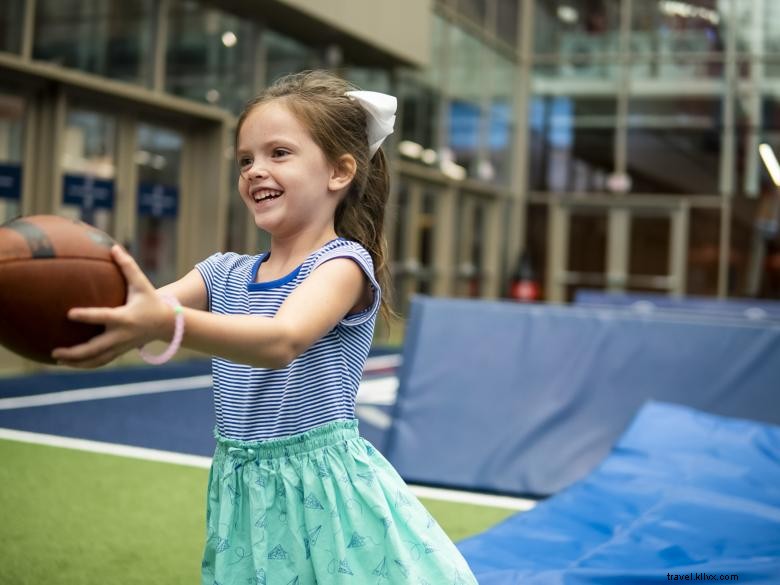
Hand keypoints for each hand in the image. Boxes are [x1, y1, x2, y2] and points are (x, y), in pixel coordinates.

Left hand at [52, 245, 173, 367]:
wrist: (167, 324)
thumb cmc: (151, 300)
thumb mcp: (142, 283)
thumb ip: (128, 266)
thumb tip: (114, 247)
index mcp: (125, 317)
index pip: (103, 317)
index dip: (86, 316)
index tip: (69, 314)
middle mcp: (122, 335)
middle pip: (96, 348)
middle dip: (75, 352)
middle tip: (55, 350)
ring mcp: (121, 346)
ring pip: (97, 359)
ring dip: (77, 363)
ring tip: (57, 359)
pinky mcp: (120, 352)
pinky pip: (101, 361)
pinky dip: (86, 364)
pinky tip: (71, 363)